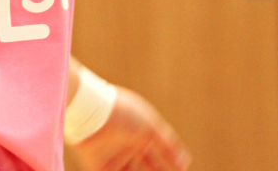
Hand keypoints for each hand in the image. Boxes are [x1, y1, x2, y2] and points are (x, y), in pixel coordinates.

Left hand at [70, 87, 189, 170]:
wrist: (91, 113)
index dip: (172, 162)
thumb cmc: (124, 114)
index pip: (161, 152)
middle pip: (149, 166)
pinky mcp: (100, 167)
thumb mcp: (151, 127)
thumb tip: (186, 161)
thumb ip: (169, 145)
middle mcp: (129, 145)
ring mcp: (115, 157)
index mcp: (142, 132)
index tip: (182, 170)